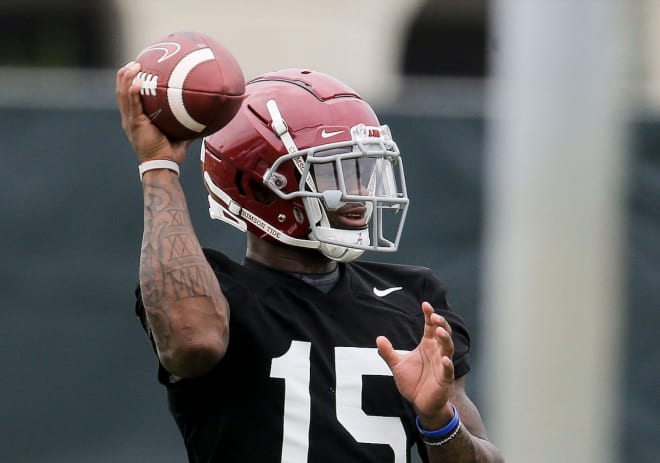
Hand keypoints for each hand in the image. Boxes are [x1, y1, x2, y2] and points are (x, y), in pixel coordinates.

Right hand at [115, 61, 189, 163]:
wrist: (162, 166)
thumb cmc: (170, 153)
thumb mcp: (179, 134)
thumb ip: (187, 123)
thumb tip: (204, 116)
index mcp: (136, 119)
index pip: (128, 97)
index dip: (129, 82)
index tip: (137, 69)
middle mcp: (129, 118)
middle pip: (121, 91)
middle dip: (125, 75)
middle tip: (135, 62)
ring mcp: (130, 121)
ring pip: (123, 94)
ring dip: (126, 78)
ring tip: (134, 65)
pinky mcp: (135, 124)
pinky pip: (132, 105)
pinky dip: (133, 92)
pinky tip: (137, 81)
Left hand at [376, 301, 455, 428]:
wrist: (420, 403)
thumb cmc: (413, 382)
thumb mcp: (397, 365)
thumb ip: (388, 352)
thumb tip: (378, 338)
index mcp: (427, 346)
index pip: (430, 326)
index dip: (429, 315)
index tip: (425, 304)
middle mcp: (437, 352)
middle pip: (443, 333)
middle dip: (440, 323)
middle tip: (434, 316)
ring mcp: (442, 365)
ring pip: (448, 348)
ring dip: (445, 339)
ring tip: (439, 330)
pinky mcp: (444, 379)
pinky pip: (448, 370)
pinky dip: (447, 364)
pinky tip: (445, 359)